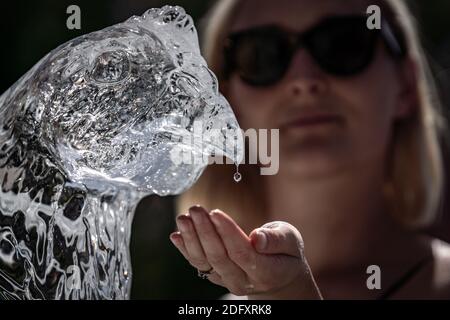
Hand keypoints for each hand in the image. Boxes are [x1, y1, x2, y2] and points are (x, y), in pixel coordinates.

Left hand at [170, 205, 321, 298]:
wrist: (279, 276)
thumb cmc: (286, 252)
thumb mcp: (291, 241)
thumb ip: (277, 240)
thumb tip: (258, 237)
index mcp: (266, 272)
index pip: (242, 253)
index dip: (226, 233)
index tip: (215, 212)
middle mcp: (244, 281)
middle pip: (219, 257)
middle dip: (205, 231)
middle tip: (196, 209)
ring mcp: (227, 280)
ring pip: (204, 262)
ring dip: (191, 238)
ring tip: (183, 217)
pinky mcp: (216, 276)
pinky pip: (198, 264)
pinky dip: (185, 249)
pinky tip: (176, 235)